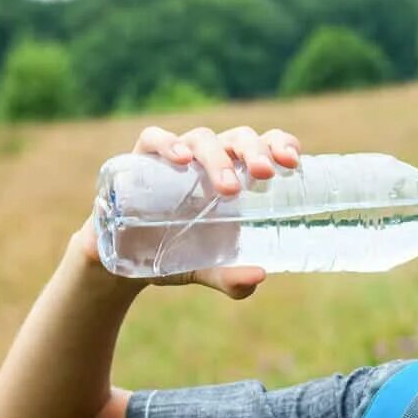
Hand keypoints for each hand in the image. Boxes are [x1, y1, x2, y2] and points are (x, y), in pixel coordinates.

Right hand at [73, 125, 302, 298]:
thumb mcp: (208, 271)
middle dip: (255, 151)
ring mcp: (177, 157)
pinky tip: (182, 160)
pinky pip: (153, 138)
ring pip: (202, 138)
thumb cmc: (178, 256)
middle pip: (239, 138)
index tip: (293, 162)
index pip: (265, 146)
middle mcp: (211, 160)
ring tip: (229, 187)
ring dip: (218, 157)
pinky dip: (168, 144)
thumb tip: (259, 276)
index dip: (281, 144)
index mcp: (238, 175)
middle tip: (264, 174)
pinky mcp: (140, 160)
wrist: (124, 263)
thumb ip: (232, 279)